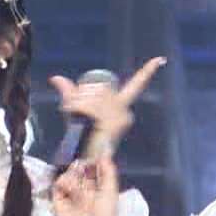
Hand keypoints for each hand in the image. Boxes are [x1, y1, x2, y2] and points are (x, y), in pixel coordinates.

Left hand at [49, 57, 165, 154]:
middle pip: (101, 90)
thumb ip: (68, 91)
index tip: (159, 59)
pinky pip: (86, 108)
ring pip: (92, 99)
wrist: (82, 156)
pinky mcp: (110, 125)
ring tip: (73, 117)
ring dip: (75, 104)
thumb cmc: (81, 134)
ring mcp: (118, 119)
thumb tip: (55, 78)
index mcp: (121, 107)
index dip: (147, 71)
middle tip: (73, 110)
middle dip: (82, 97)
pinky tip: (73, 116)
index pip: (137, 85)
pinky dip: (74, 108)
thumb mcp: (76, 109)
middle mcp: (124, 112)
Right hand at [50, 154, 121, 215]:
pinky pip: (57, 187)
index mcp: (95, 191)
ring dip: (71, 175)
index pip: (89, 173)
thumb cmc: (106, 215)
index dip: (90, 165)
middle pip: (76, 173)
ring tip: (76, 178)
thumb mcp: (110, 190)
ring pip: (66, 178)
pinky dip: (61, 182)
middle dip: (79, 167)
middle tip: (81, 165)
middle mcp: (81, 194)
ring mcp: (69, 198)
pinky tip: (68, 185)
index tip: (92, 159)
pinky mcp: (58, 203)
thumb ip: (108, 171)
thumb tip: (105, 153)